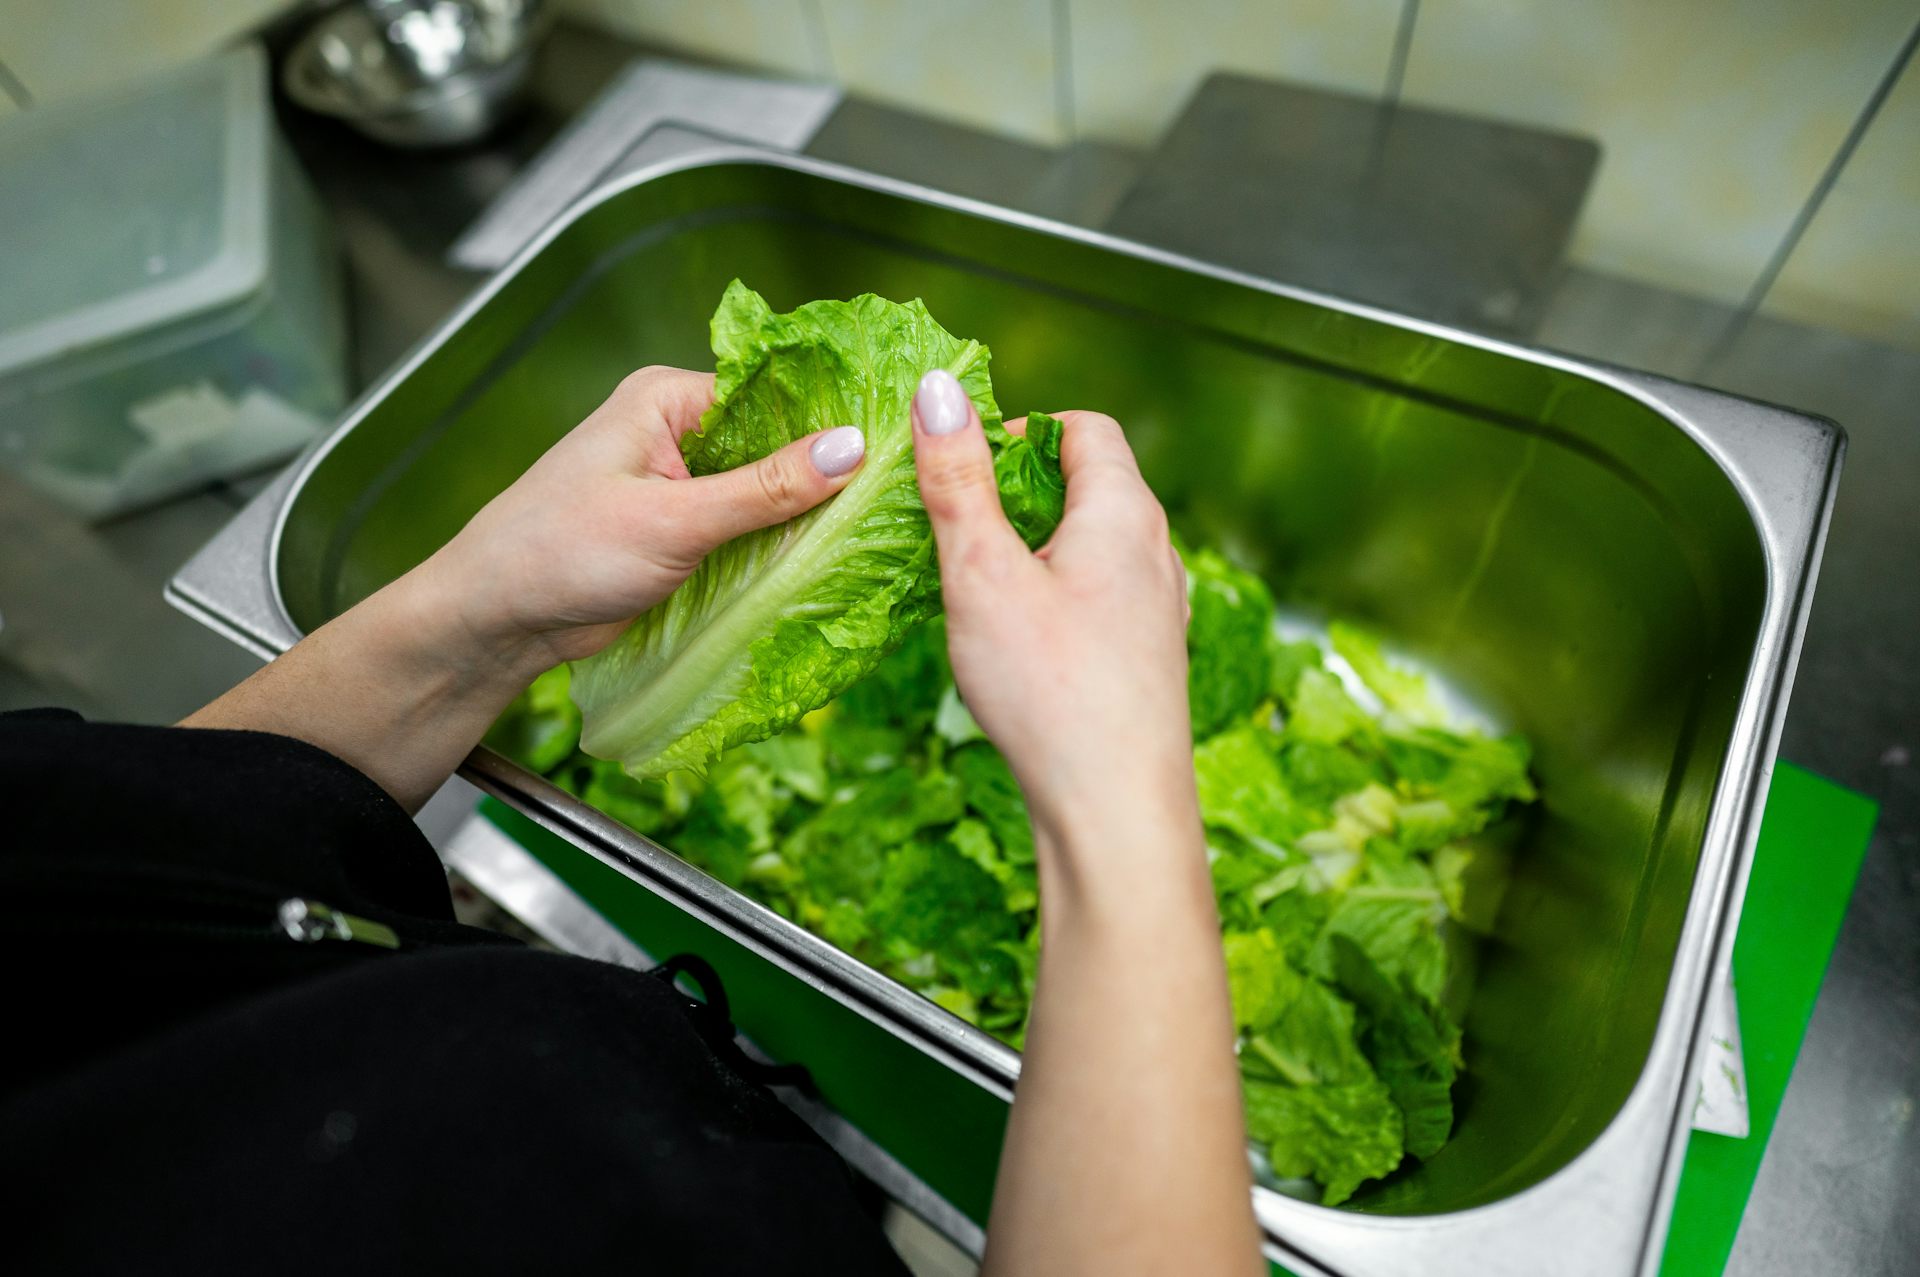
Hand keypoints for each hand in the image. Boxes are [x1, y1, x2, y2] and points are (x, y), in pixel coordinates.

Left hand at [417, 365, 867, 676]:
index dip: (831, 421)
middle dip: (825, 474)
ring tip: (877, 532)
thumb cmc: (560, 553)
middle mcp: (678, 432)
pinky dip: (779, 547)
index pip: (773, 394)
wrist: (496, 620)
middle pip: (777, 444)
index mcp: (668, 399)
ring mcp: (682, 485)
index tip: (897, 447)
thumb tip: (852, 448)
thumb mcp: (672, 521)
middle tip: (898, 498)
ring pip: (767, 493)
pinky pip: (748, 531)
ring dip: (805, 518)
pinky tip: (827, 562)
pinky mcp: (683, 533)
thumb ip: (764, 489)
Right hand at [908, 369, 1195, 862]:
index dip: (1021, 431)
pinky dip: (1057, 598)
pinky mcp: (1150, 660)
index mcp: (1123, 512)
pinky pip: (1102, 600)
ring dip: (1037, 550)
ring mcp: (1161, 609)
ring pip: (1095, 548)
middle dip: (1019, 493)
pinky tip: (1018, 641)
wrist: (1114, 809)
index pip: (1083, 428)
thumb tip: (939, 392)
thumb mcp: (982, 572)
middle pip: (1090, 485)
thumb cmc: (1052, 690)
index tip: (965, 464)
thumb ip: (958, 480)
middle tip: (957, 525)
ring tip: (979, 585)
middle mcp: (1157, 552)